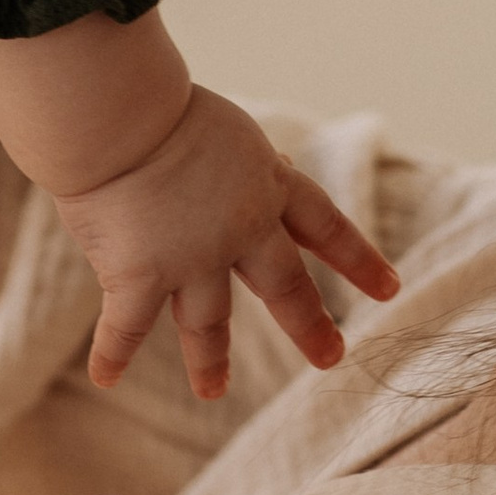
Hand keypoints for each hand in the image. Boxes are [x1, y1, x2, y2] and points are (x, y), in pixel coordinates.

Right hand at [56, 85, 401, 400]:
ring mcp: (192, 260)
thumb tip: (280, 167)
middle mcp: (241, 231)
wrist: (121, 116)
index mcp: (268, 185)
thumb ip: (251, 161)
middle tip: (331, 355)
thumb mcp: (230, 129)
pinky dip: (114, 354)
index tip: (389, 288)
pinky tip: (106, 379)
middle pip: (285, 287)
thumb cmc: (162, 105)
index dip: (359, 260)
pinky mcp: (141, 276)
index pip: (327, 228)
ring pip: (208, 323)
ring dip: (210, 360)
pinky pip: (127, 327)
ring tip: (213, 390)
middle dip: (310, 325)